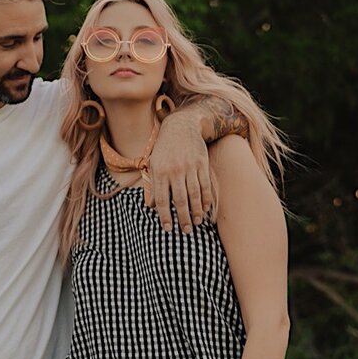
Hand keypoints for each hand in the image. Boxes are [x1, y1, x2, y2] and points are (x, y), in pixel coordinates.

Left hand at [143, 111, 218, 231]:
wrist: (181, 127)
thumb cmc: (164, 150)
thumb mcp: (154, 166)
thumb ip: (153, 186)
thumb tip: (151, 207)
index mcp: (160, 173)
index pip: (162, 200)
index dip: (165, 216)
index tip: (168, 229)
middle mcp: (175, 171)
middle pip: (180, 200)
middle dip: (183, 217)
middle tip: (186, 231)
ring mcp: (190, 167)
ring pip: (194, 193)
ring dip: (196, 210)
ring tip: (196, 223)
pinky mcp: (202, 163)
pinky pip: (205, 184)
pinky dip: (206, 197)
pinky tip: (205, 208)